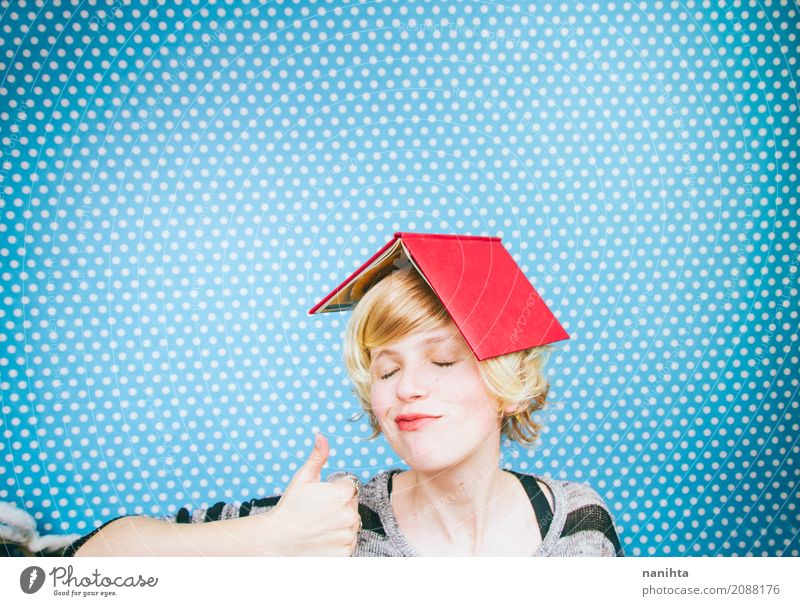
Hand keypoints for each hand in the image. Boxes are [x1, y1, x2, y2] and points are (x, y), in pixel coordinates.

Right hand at [260, 433, 359, 555]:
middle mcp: (350, 515)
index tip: (321, 498)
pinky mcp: (345, 553)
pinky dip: (338, 542)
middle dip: (339, 506)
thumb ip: (318, 456)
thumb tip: (321, 436)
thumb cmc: (290, 507)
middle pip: (352, 505)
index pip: (350, 486)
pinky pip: (348, 543)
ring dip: (340, 524)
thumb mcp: (303, 478)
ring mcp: (348, 536)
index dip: (336, 490)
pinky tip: (322, 539)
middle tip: (318, 512)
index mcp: (343, 493)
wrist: (276, 540)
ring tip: (319, 526)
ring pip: (351, 524)